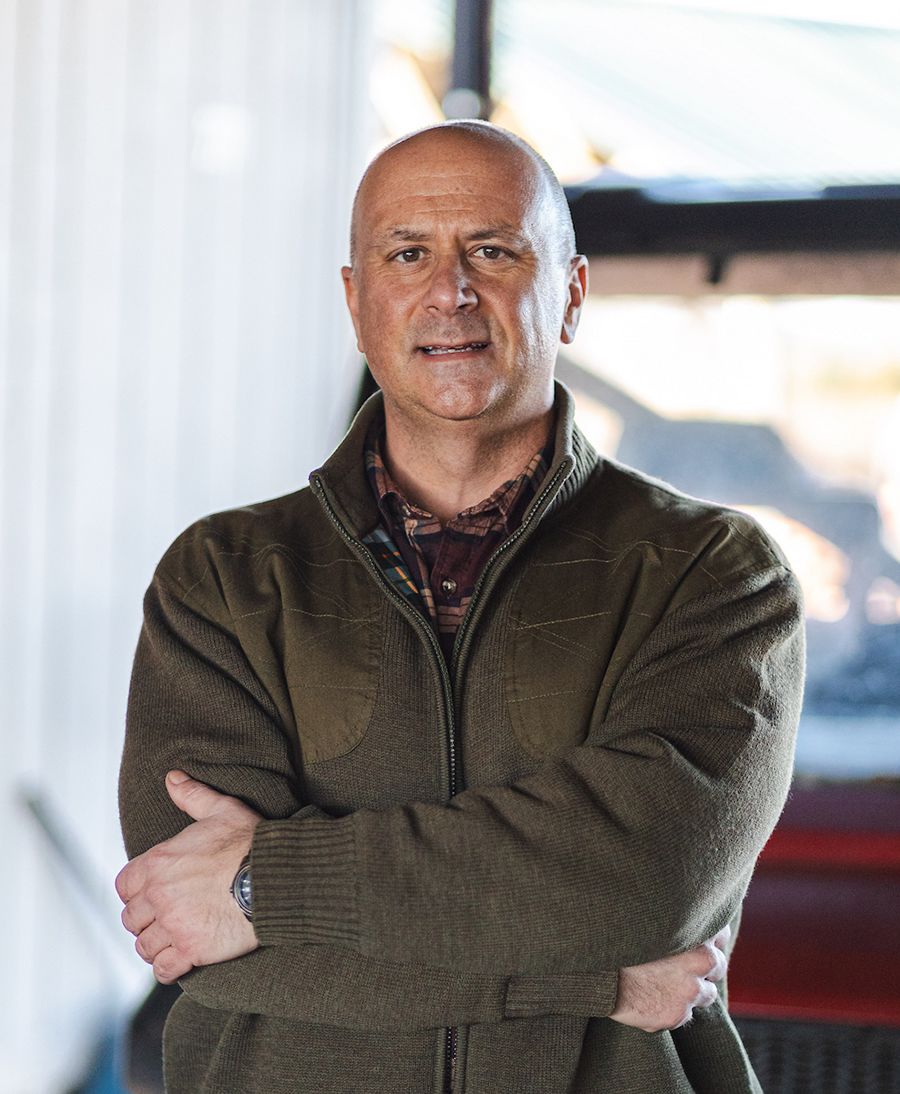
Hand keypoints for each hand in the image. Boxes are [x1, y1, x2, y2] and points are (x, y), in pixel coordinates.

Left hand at [115, 771, 261, 983]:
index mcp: (160, 862)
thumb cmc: (251, 843)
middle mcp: (159, 895)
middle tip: (165, 919)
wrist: (276, 878)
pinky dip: (168, 968)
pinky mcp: (191, 951)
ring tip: (172, 940)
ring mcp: (174, 925)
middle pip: (132, 918)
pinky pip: (163, 969)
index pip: (125, 885)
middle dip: (146, 919)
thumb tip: (172, 778)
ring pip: (145, 945)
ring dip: (156, 944)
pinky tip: (180, 960)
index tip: (151, 895)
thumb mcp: (223, 810)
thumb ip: (193, 796)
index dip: (136, 892)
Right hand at [609, 925, 730, 1032]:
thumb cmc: (617, 938)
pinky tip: (651, 998)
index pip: (719, 934)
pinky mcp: (678, 1014)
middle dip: (702, 967)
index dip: (707, 939)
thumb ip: (672, 922)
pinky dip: (672, 1008)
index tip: (696, 942)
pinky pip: (683, 1013)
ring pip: (706, 994)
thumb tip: (683, 920)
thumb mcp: (647, 919)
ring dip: (690, 990)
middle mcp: (700, 959)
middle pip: (717, 965)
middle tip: (678, 966)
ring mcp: (690, 989)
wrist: (595, 969)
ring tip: (663, 984)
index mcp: (695, 931)